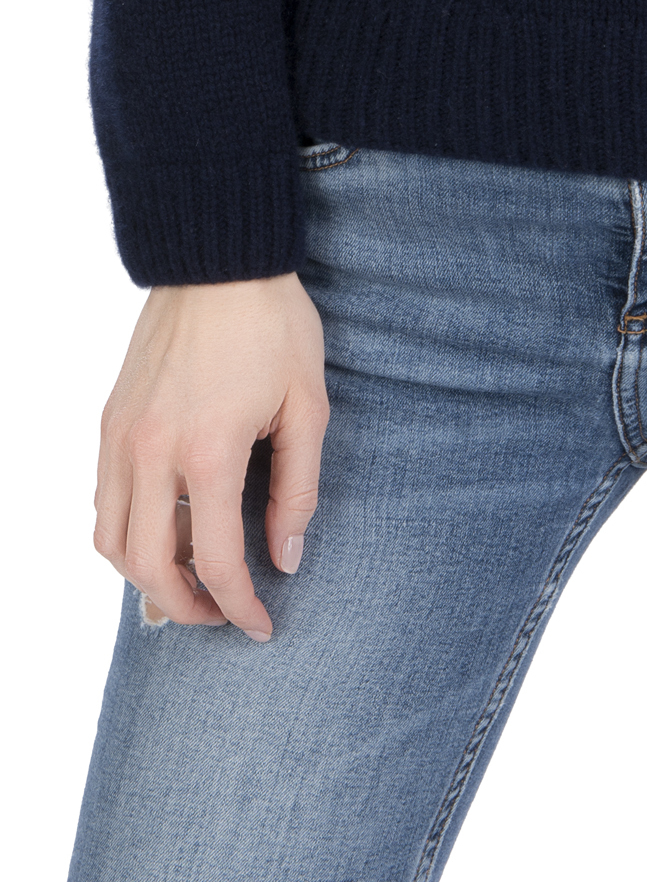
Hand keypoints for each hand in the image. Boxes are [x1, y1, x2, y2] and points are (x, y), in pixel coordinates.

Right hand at [93, 273, 328, 642]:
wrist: (218, 256)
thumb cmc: (272, 324)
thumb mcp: (307, 406)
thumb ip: (297, 489)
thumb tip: (286, 558)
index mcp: (207, 451)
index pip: (216, 562)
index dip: (240, 608)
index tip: (261, 626)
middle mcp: (150, 451)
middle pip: (146, 567)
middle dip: (184, 606)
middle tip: (222, 612)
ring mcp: (120, 436)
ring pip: (109, 540)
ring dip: (146, 574)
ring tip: (192, 574)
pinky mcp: (109, 419)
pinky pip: (103, 498)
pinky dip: (127, 530)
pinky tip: (168, 524)